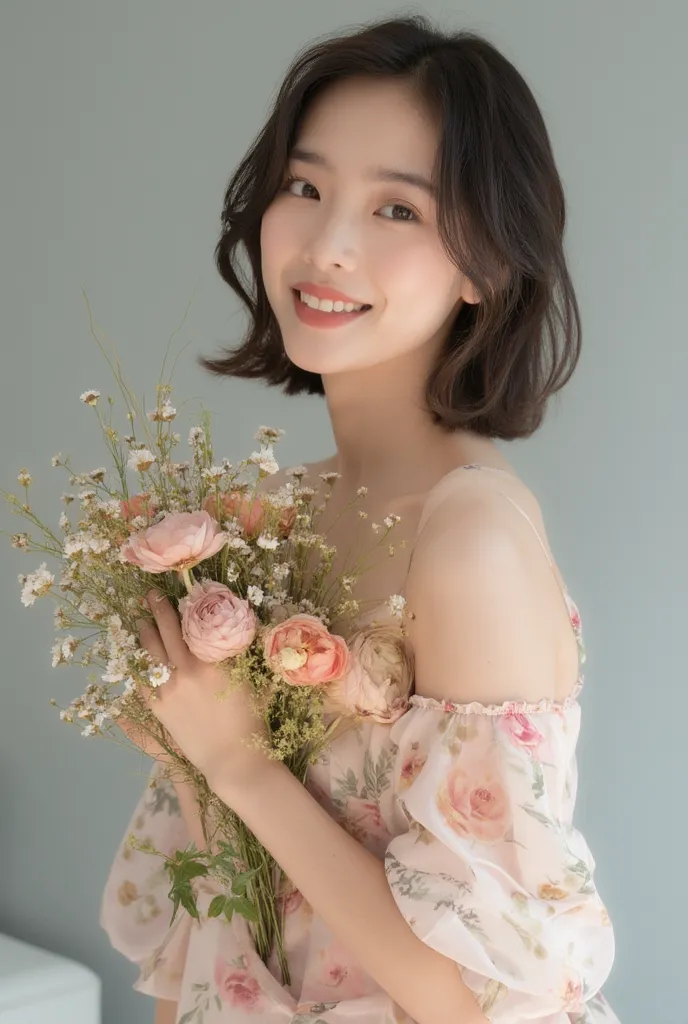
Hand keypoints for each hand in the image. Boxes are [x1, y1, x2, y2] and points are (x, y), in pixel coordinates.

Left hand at [134, 589, 268, 791]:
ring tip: (140, 619)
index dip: (183, 606)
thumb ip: (241, 655)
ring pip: (149, 652)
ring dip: (144, 632)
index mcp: (212, 661)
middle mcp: (186, 670)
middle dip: (157, 609)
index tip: (177, 593)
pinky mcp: (158, 707)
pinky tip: (136, 655)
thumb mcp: (252, 681)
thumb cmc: (251, 722)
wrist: (233, 761)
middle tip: (150, 595)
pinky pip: (141, 679)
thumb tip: (239, 631)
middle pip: (167, 631)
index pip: (193, 624)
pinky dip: (138, 663)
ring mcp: (168, 689)